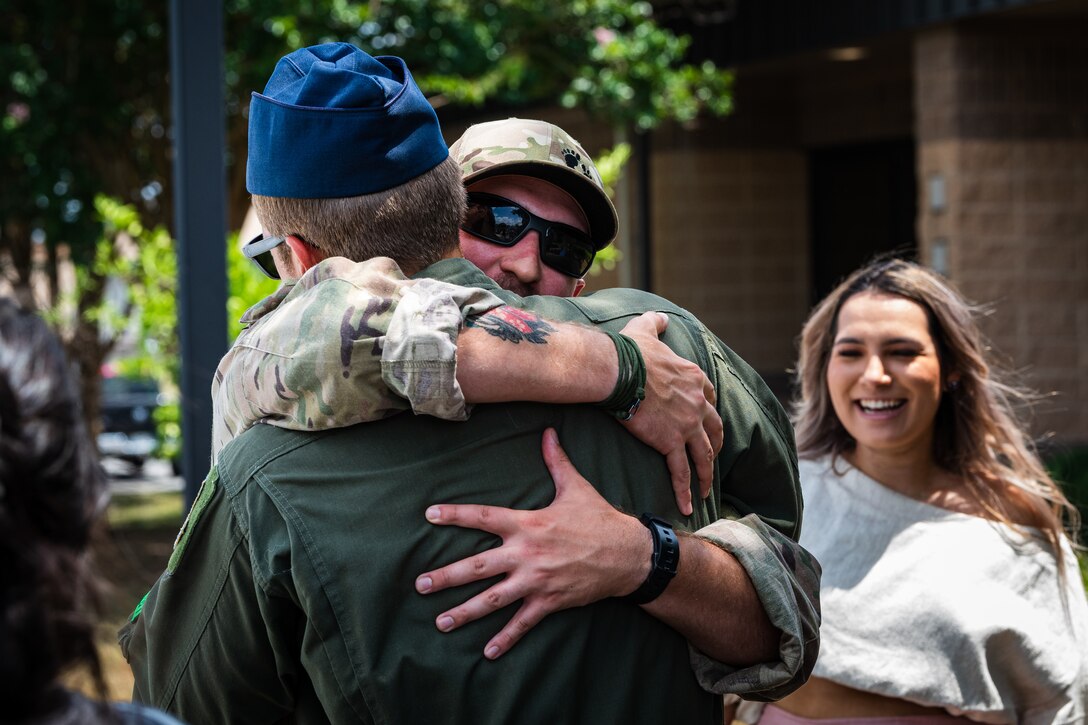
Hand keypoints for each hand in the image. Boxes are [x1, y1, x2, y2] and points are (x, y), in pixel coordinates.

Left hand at [415, 428, 649, 659]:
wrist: (628, 554)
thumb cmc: (600, 518)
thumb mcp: (576, 487)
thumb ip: (556, 461)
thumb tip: (549, 432)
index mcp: (528, 524)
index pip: (483, 517)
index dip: (455, 515)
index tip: (429, 515)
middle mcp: (526, 553)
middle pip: (477, 566)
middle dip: (446, 577)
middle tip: (421, 585)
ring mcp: (537, 580)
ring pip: (493, 599)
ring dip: (465, 612)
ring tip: (441, 622)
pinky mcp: (550, 601)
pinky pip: (523, 622)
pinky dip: (506, 638)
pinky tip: (487, 652)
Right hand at [619, 312, 723, 514]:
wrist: (619, 371)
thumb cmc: (629, 350)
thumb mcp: (647, 329)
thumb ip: (656, 323)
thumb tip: (661, 316)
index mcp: (694, 378)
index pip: (710, 398)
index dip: (709, 411)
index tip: (706, 421)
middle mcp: (698, 403)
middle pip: (714, 429)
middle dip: (716, 444)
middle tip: (712, 457)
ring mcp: (687, 425)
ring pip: (704, 455)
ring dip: (706, 474)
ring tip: (705, 490)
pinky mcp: (671, 443)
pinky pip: (681, 471)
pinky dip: (686, 490)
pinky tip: (688, 505)